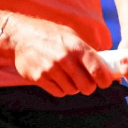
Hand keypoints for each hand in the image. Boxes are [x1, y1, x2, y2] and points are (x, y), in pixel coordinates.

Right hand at [0, 15, 115, 97]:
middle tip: (86, 82)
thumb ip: (86, 52)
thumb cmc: (50, 35)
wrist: (21, 36)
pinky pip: (58, 92)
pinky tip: (56, 78)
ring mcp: (51, 69)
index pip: (97, 69)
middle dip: (88, 86)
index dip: (105, 80)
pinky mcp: (39, 77)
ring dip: (73, 87)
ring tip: (67, 76)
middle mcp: (64, 58)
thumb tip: (105, 68)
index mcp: (76, 46)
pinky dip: (60, 88)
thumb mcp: (71, 36)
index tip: (105, 82)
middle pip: (86, 86)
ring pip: (72, 90)